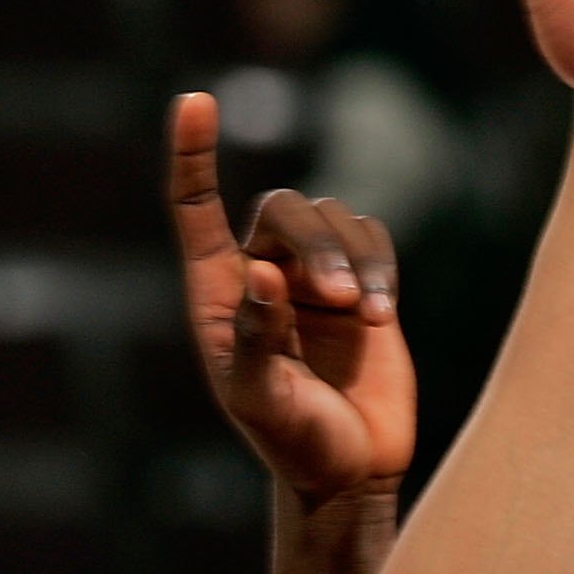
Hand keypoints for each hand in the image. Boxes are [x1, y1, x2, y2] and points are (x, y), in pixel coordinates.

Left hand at [167, 98, 416, 502]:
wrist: (351, 471)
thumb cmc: (293, 443)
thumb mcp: (261, 399)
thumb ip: (255, 338)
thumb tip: (259, 273)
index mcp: (217, 294)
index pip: (195, 207)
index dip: (194, 155)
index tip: (196, 102)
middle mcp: (262, 274)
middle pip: (282, 209)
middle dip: (313, 243)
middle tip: (336, 299)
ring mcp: (315, 278)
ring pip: (333, 218)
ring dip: (353, 259)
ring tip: (364, 314)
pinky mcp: (365, 287)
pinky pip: (372, 241)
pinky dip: (380, 267)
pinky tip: (379, 314)